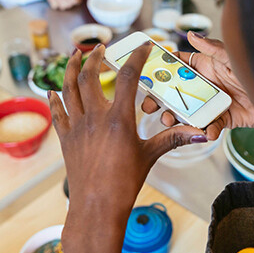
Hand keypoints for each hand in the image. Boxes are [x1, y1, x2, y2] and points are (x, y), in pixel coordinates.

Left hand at [48, 44, 209, 252]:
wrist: (96, 207)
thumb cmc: (125, 183)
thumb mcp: (151, 156)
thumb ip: (173, 138)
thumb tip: (201, 132)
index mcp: (119, 119)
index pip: (127, 77)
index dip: (136, 57)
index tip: (143, 45)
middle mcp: (95, 118)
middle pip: (89, 76)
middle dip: (93, 57)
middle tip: (99, 47)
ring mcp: (77, 127)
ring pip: (68, 89)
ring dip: (70, 69)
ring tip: (74, 55)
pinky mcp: (66, 139)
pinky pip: (57, 112)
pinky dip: (54, 98)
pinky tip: (52, 89)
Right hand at [142, 32, 253, 140]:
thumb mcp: (232, 57)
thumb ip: (212, 49)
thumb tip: (192, 34)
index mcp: (205, 67)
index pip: (178, 67)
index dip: (160, 70)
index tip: (144, 75)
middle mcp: (206, 85)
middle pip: (177, 93)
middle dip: (160, 99)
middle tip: (147, 106)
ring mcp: (213, 104)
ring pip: (188, 112)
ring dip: (176, 118)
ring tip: (168, 121)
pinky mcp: (225, 120)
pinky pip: (211, 127)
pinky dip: (208, 131)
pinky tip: (206, 132)